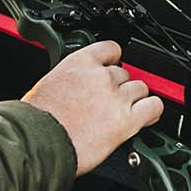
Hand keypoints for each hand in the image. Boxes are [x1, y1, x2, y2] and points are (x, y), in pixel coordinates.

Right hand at [22, 40, 162, 176]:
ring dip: (134, 100)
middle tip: (108, 103)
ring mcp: (116, 97)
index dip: (113, 61)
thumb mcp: (47, 86)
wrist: (38, 141)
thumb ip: (69, 82)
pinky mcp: (127, 120)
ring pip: (140, 89)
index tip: (111, 69)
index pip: (110, 49)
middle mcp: (101, 76)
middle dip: (118, 88)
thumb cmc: (36, 120)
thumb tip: (72, 90)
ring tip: (123, 113)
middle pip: (124, 73)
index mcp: (79, 63)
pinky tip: (146, 117)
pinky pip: (153, 107)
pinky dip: (152, 112)